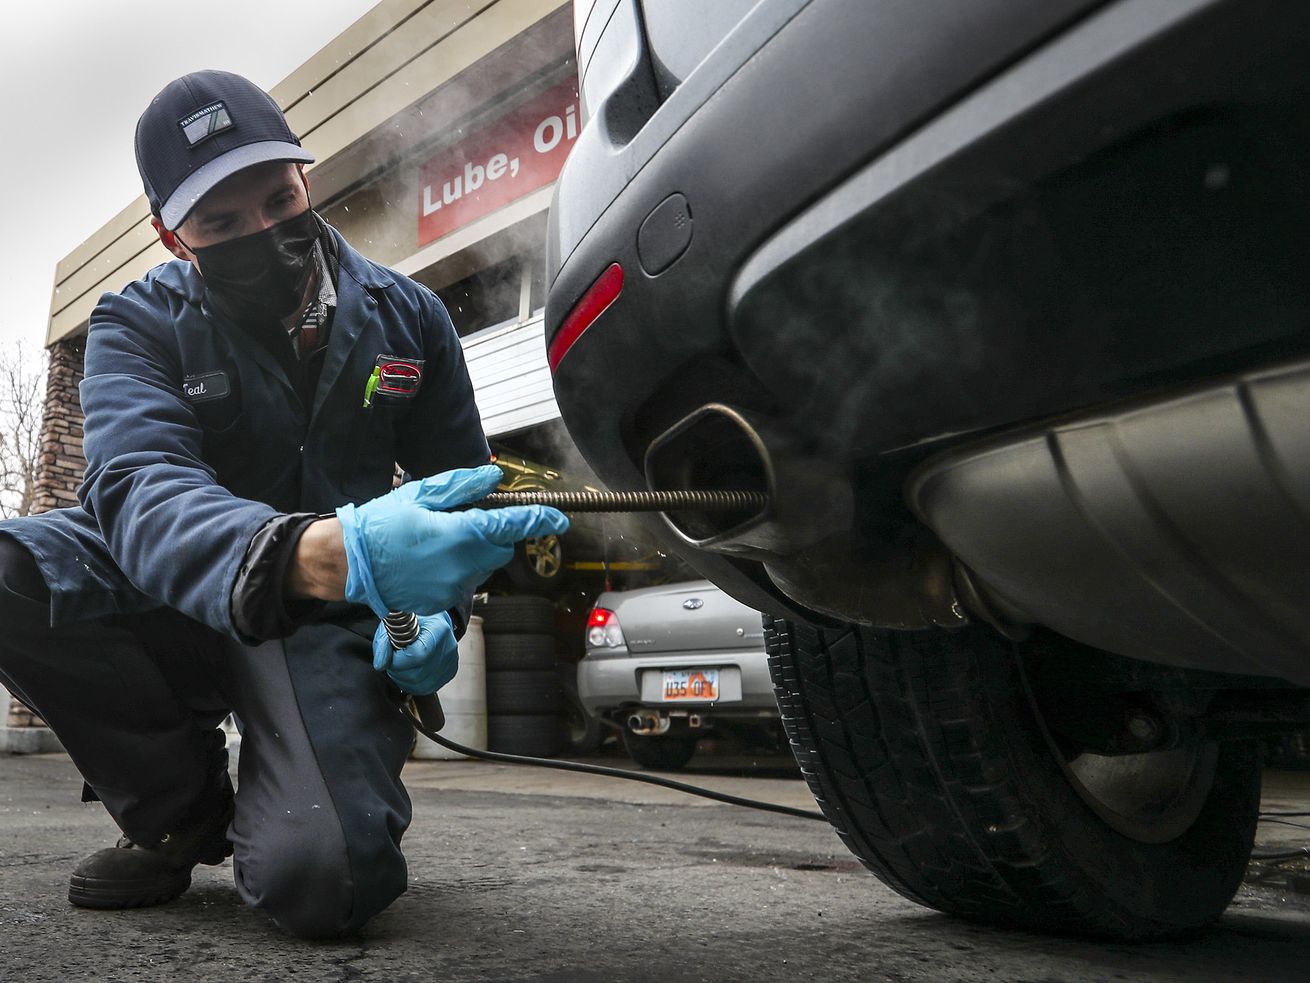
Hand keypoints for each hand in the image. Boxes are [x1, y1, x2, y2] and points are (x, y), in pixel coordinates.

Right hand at [336, 465, 568, 616]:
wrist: (349, 562)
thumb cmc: (382, 524)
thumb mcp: (422, 495)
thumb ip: (463, 487)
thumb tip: (495, 477)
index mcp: (460, 535)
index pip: (512, 527)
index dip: (540, 521)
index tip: (559, 519)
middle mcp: (462, 566)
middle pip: (500, 549)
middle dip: (495, 534)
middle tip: (466, 519)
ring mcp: (452, 588)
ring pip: (483, 566)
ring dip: (475, 551)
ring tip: (440, 538)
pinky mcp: (441, 601)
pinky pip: (463, 581)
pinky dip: (457, 568)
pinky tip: (431, 558)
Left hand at [372, 612, 458, 693]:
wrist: (430, 618)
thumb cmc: (411, 618)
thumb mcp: (393, 623)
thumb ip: (383, 643)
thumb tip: (380, 665)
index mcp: (438, 629)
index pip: (417, 655)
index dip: (397, 661)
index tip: (389, 655)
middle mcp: (449, 647)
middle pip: (418, 674)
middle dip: (398, 672)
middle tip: (392, 660)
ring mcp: (451, 661)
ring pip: (421, 685)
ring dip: (403, 679)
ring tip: (399, 665)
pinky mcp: (450, 671)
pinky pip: (428, 687)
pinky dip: (413, 684)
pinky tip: (409, 671)